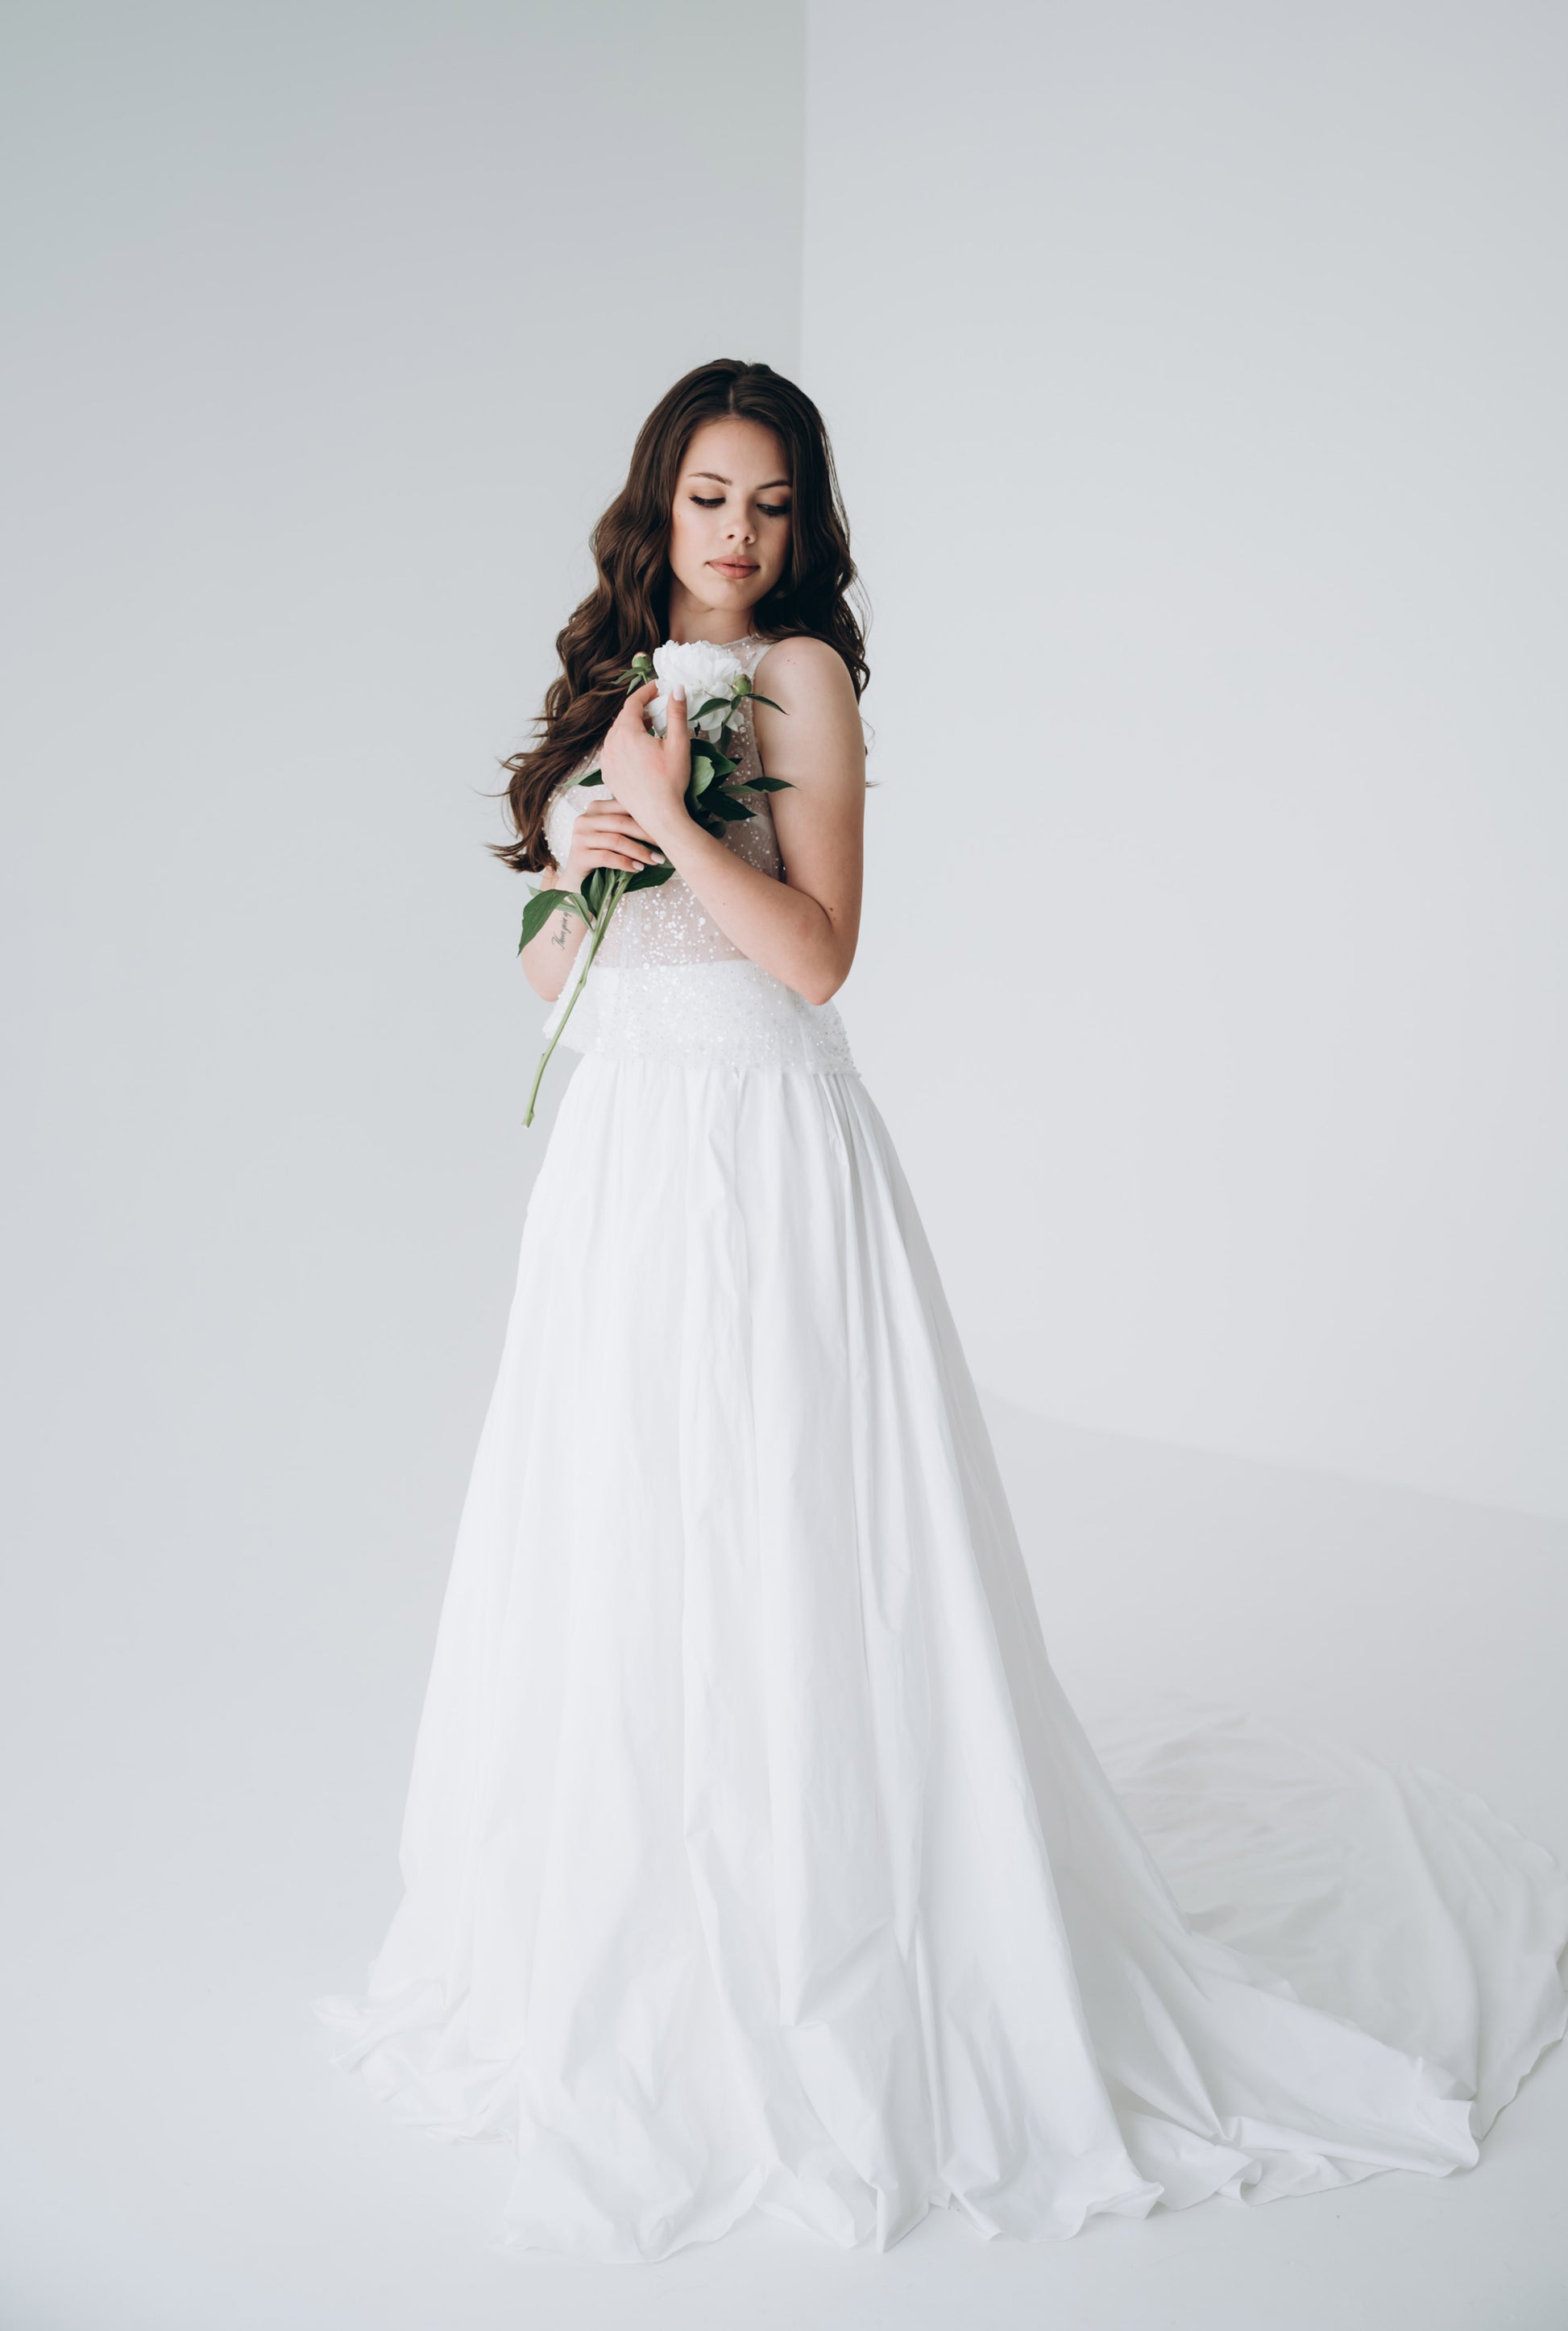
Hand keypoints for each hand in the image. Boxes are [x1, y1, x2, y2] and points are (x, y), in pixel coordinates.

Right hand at [558, 800, 661, 892]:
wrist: (579, 883)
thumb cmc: (603, 857)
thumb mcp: (616, 837)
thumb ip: (630, 825)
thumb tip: (665, 822)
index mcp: (595, 808)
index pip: (625, 807)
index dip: (647, 817)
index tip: (668, 828)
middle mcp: (584, 819)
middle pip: (621, 823)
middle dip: (647, 835)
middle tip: (666, 847)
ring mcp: (579, 837)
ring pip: (616, 840)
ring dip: (639, 851)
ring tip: (655, 860)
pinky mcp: (578, 856)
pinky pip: (606, 857)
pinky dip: (625, 863)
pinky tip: (638, 868)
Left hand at [596, 679, 690, 846]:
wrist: (659, 816)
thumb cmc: (671, 782)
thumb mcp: (679, 744)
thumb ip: (676, 713)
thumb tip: (676, 688)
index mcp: (626, 733)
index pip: (633, 702)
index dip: (646, 692)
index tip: (657, 687)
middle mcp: (610, 744)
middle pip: (624, 718)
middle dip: (640, 711)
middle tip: (658, 710)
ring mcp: (606, 760)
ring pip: (617, 735)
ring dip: (632, 729)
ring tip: (651, 732)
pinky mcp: (607, 774)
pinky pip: (614, 751)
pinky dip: (625, 746)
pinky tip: (640, 753)